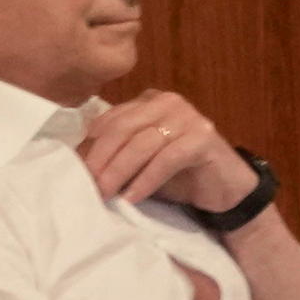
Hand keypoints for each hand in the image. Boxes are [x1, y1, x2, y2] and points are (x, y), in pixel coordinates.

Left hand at [79, 88, 263, 220]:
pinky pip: (166, 158)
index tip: (74, 172)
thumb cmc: (178, 176)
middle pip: (121, 128)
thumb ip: (116, 152)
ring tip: (106, 194)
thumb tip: (76, 162)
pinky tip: (133, 198)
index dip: (89, 147)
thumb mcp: (140, 161)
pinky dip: (146, 180)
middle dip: (100, 159)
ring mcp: (189, 117)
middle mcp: (168, 102)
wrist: (225, 189)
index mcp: (149, 101)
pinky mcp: (204, 137)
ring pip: (141, 143)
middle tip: (88, 185)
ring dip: (119, 172)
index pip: (109, 119)